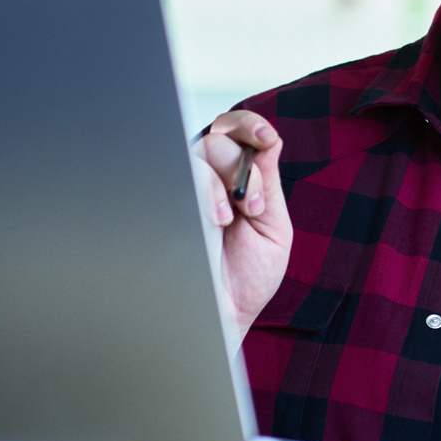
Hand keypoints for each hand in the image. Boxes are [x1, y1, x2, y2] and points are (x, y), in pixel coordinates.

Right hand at [191, 110, 291, 337]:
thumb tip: (271, 142)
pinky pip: (180, 174)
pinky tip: (217, 220)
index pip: (238, 133)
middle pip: (219, 138)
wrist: (222, 314)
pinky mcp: (168, 204)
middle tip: (252, 205)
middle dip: (242, 164)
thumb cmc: (247, 276)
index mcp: (239, 180)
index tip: (266, 137)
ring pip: (200, 152)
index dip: (250, 125)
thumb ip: (269, 185)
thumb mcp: (272, 228)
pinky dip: (205, 191)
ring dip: (225, 180)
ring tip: (235, 218)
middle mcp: (210, 180)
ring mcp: (186, 191)